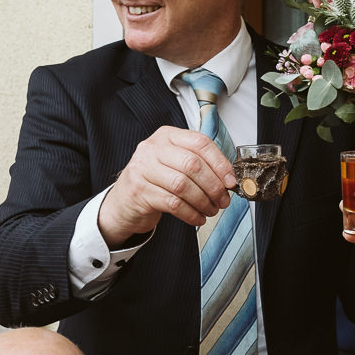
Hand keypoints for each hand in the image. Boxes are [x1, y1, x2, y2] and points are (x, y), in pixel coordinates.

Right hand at [97, 126, 236, 243]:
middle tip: (223, 200)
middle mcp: (152, 148)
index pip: (200, 143)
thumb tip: (229, 179)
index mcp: (167, 136)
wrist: (123, 201)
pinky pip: (173, 203)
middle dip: (213, 186)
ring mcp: (142, 169)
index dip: (220, 163)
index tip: (231, 181)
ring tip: (211, 210)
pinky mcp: (139, 191)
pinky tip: (198, 218)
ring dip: (203, 201)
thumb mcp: (174, 163)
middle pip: (192, 164)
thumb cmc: (155, 181)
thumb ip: (199, 164)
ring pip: (183, 185)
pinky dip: (191, 213)